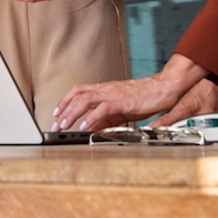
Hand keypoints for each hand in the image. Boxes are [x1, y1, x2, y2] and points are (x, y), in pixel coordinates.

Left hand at [51, 54, 207, 131]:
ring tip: (64, 125)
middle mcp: (105, 89)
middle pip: (77, 94)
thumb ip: (106, 118)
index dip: (65, 100)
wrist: (162, 89)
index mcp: (104, 89)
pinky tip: (85, 127)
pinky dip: (91, 118)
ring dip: (72, 113)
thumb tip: (92, 128)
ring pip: (85, 100)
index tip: (56, 112)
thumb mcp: (121, 110)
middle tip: (55, 123)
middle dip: (63, 109)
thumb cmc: (144, 97)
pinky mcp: (121, 101)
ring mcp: (112, 94)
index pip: (78, 91)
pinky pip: (102, 108)